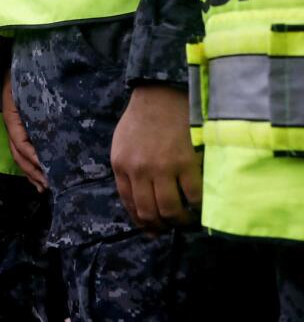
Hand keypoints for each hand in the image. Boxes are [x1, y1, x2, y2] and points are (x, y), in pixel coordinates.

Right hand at [3, 70, 45, 192]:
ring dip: (31, 173)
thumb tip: (64, 115)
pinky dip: (30, 168)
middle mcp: (12, 125)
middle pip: (18, 154)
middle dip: (32, 171)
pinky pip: (22, 153)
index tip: (46, 167)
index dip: (31, 156)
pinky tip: (38, 180)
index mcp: (12, 116)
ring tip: (44, 187)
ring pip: (19, 157)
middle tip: (49, 184)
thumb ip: (42, 97)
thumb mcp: (30, 83)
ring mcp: (15, 129)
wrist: (15, 62)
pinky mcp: (21, 130)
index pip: (19, 141)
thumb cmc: (25, 73)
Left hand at [111, 84, 202, 231]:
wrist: (161, 94)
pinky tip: (200, 205)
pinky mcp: (186, 163)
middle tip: (172, 227)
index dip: (141, 221)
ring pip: (170, 210)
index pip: (128, 204)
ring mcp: (163, 168)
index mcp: (120, 166)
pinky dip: (198, 206)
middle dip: (161, 226)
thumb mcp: (121, 144)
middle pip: (149, 212)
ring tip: (186, 220)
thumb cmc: (142, 118)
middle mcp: (139, 171)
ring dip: (179, 221)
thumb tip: (138, 197)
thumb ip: (127, 169)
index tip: (152, 228)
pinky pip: (193, 196)